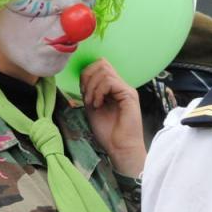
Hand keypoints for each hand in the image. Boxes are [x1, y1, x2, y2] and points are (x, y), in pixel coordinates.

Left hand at [81, 58, 145, 177]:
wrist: (120, 147)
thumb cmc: (108, 132)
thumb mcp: (92, 107)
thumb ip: (90, 92)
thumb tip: (83, 78)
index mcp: (113, 88)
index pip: (100, 66)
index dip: (87, 74)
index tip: (83, 93)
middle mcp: (121, 85)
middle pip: (102, 63)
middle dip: (87, 77)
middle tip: (86, 96)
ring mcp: (126, 89)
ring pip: (104, 71)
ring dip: (92, 87)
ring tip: (92, 103)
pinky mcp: (129, 94)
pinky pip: (110, 82)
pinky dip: (99, 92)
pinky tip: (98, 105)